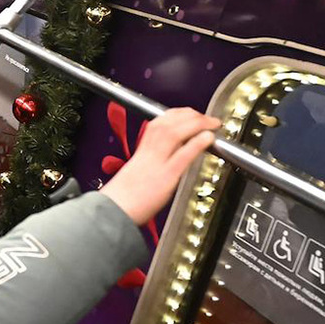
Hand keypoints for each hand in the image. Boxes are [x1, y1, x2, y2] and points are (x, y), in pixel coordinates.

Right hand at [99, 108, 220, 226]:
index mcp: (141, 151)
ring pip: (175, 132)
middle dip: (190, 115)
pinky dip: (196, 143)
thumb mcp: (137, 171)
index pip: (160, 122)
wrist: (113, 210)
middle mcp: (148, 152)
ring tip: (211, 123)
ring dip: (196, 124)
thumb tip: (172, 156)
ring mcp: (157, 163)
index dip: (178, 114)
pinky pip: (182, 155)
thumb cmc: (124, 197)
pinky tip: (207, 138)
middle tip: (207, 118)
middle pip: (169, 123)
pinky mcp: (165, 177)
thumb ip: (152, 161)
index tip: (190, 114)